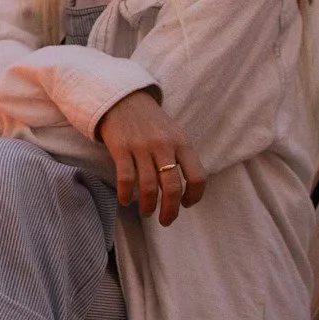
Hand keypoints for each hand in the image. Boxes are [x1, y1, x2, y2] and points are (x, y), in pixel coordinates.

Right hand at [95, 89, 205, 224]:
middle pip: (172, 187)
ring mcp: (141, 147)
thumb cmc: (150, 122)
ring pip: (148, 187)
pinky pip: (126, 179)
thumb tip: (184, 190)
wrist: (122, 98)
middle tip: (166, 220)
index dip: (194, 197)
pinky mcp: (120, 148)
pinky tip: (125, 201)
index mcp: (182, 142)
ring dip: (148, 206)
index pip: (197, 177)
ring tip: (146, 212)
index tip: (186, 205)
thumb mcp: (173, 133)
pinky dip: (126, 195)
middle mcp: (164, 146)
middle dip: (170, 210)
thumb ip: (180, 157)